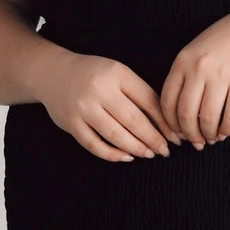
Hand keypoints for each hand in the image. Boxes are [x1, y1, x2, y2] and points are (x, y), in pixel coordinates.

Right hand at [34, 48, 180, 161]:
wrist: (53, 73)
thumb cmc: (94, 74)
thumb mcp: (118, 73)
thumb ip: (139, 92)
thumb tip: (165, 123)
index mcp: (117, 74)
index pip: (148, 100)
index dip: (164, 121)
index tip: (175, 136)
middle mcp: (100, 90)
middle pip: (134, 120)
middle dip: (153, 139)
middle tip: (164, 150)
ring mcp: (83, 108)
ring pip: (115, 135)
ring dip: (136, 148)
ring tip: (149, 154)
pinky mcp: (71, 124)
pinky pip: (94, 145)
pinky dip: (112, 154)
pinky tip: (126, 157)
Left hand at [159, 7, 229, 145]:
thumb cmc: (226, 39)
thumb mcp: (196, 50)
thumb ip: (185, 74)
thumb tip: (179, 113)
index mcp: (183, 60)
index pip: (167, 100)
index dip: (170, 123)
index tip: (177, 132)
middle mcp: (199, 68)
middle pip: (186, 113)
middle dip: (189, 134)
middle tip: (195, 142)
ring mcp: (221, 75)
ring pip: (208, 117)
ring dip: (208, 134)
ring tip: (211, 138)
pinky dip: (227, 129)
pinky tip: (225, 132)